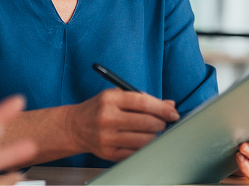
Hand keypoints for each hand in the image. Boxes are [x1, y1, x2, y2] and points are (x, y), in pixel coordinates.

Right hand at [65, 88, 179, 161]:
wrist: (75, 127)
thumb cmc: (100, 108)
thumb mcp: (117, 96)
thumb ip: (143, 99)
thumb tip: (169, 106)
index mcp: (110, 99)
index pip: (143, 103)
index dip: (162, 109)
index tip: (173, 113)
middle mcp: (107, 118)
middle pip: (147, 123)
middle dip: (160, 123)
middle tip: (162, 122)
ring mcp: (107, 138)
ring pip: (144, 140)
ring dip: (153, 136)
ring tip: (150, 131)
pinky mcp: (108, 153)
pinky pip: (136, 152)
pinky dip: (143, 147)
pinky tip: (140, 140)